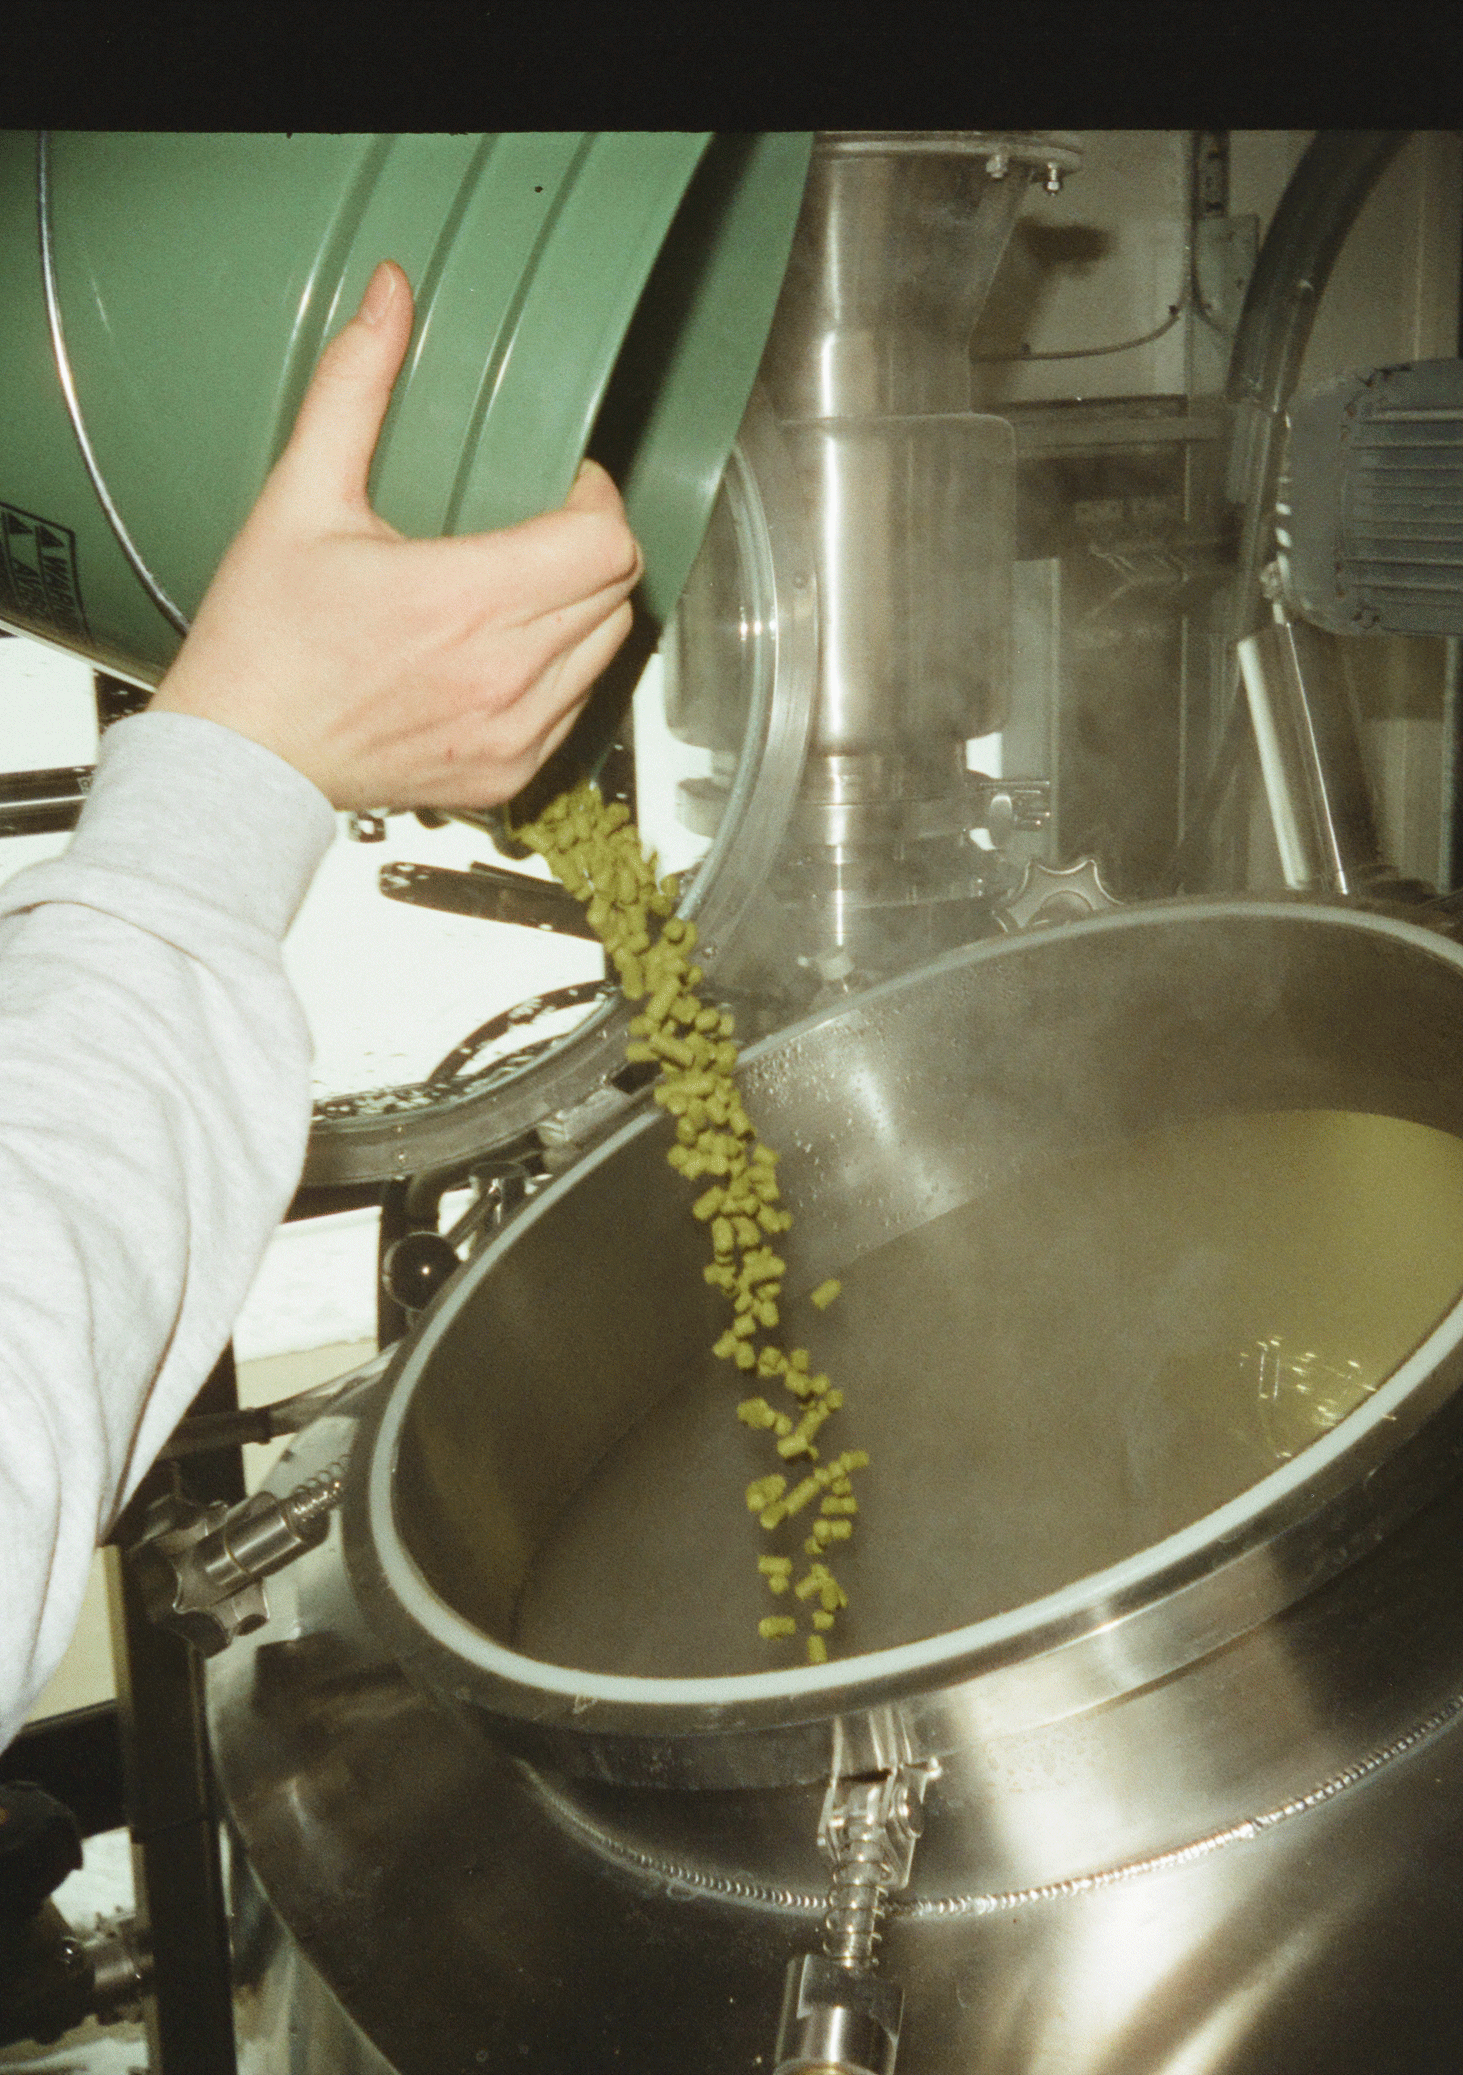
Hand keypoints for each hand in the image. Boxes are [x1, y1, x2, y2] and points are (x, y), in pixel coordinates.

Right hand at [151, 261, 642, 811]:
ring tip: (525, 584)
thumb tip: (391, 298)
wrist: (242, 760)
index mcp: (467, 602)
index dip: (598, 501)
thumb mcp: (299, 498)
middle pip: (617, 592)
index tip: (565, 484)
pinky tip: (505, 649)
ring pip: (606, 651)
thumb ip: (353, 389)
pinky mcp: (507, 772)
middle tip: (543, 525)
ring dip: (583, 608)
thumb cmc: (261, 643)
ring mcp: (512, 732)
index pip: (607, 543)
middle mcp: (504, 676)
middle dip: (592, 546)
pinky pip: (576, 707)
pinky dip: (561, 670)